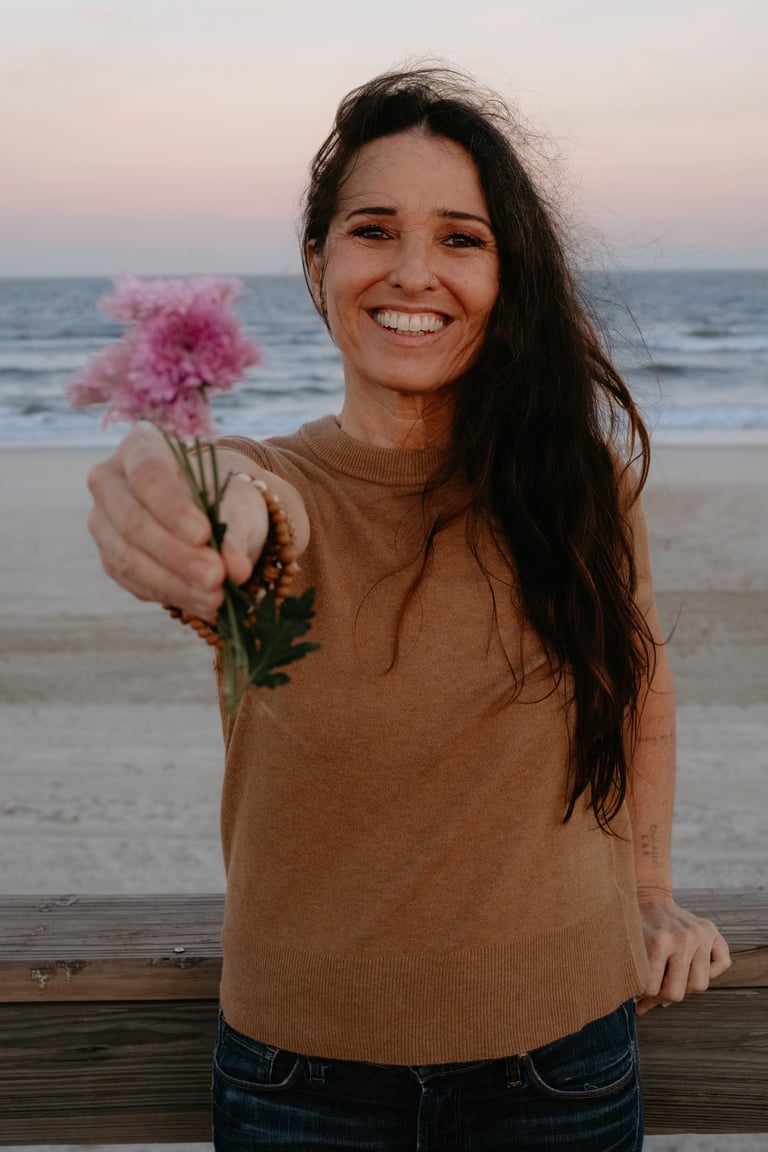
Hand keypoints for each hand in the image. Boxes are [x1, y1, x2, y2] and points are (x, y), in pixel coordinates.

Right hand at [87, 425, 266, 620]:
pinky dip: (170, 594)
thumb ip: (236, 531)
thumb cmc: (224, 494)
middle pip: (132, 521)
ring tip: (215, 598)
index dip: (172, 508)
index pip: (147, 475)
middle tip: (216, 577)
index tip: (204, 535)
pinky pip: (133, 582)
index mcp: (140, 448)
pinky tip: (203, 603)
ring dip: (174, 583)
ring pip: (127, 558)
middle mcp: (110, 482)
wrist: (214, 512)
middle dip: (176, 555)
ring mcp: (104, 522)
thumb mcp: (239, 502)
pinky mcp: (111, 558)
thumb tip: (235, 569)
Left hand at [635, 886, 731, 1014]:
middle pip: (678, 992)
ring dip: (686, 985)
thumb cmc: (636, 926)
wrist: (648, 897)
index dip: (645, 996)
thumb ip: (635, 977)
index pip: (653, 990)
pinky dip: (711, 969)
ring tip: (673, 976)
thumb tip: (642, 1012)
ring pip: (700, 984)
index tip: (640, 992)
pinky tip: (693, 963)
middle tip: (656, 988)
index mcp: (658, 942)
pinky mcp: (712, 930)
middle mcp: (683, 938)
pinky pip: (722, 964)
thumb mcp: (630, 949)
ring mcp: (700, 934)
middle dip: (664, 995)